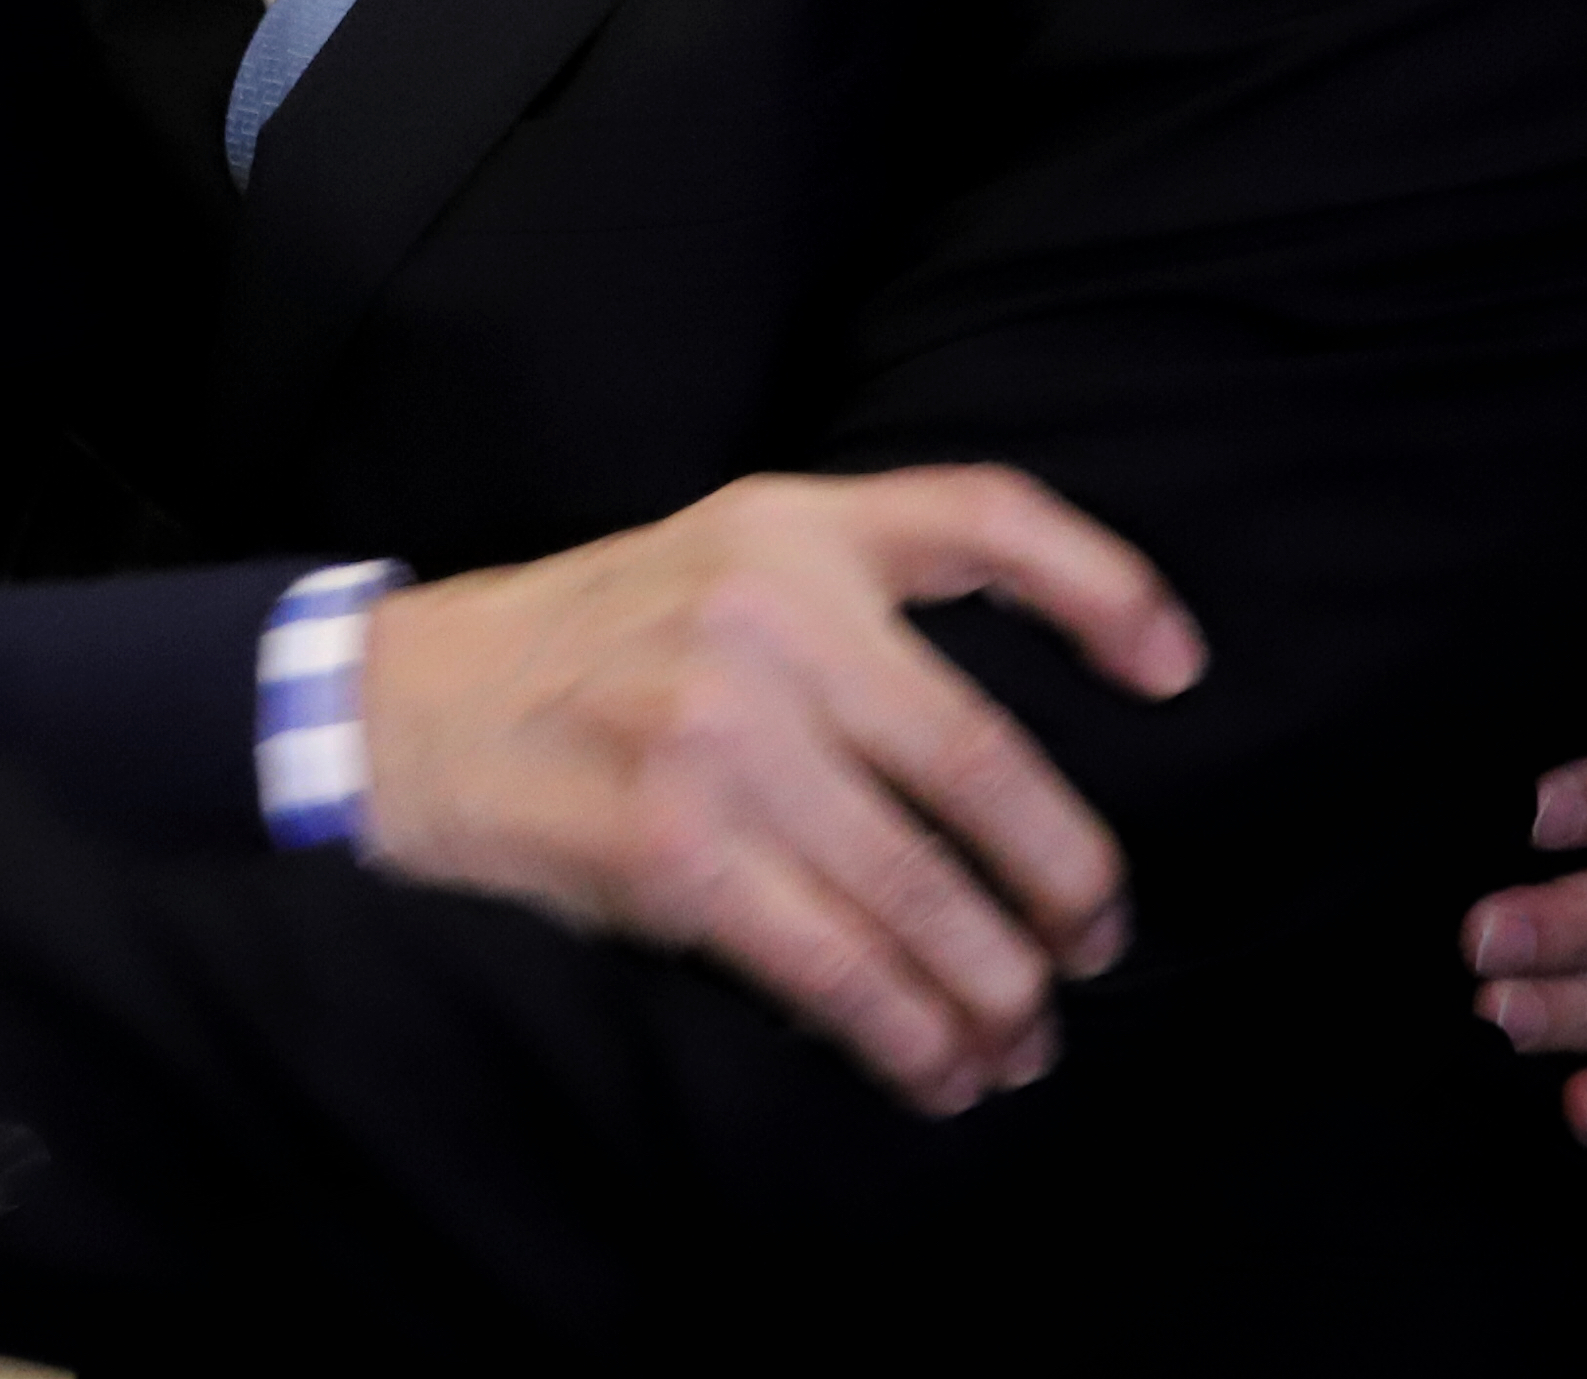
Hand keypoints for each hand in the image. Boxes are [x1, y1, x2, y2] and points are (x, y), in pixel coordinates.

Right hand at [360, 466, 1204, 1117]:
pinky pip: (835, 963)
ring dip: (994, 987)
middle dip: (1065, 880)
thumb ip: (855, 597)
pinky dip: (908, 1032)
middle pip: (983, 760)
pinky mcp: (672, 845)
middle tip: (1093, 946)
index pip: (987, 517)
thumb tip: (1018, 748)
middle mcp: (767, 611)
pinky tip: (936, 1069)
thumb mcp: (720, 555)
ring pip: (920, 885)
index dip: (1106, 590)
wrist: (407, 707)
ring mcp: (717, 729)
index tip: (1180, 675)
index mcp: (791, 522)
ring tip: (1022, 1038)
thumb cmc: (593, 646)